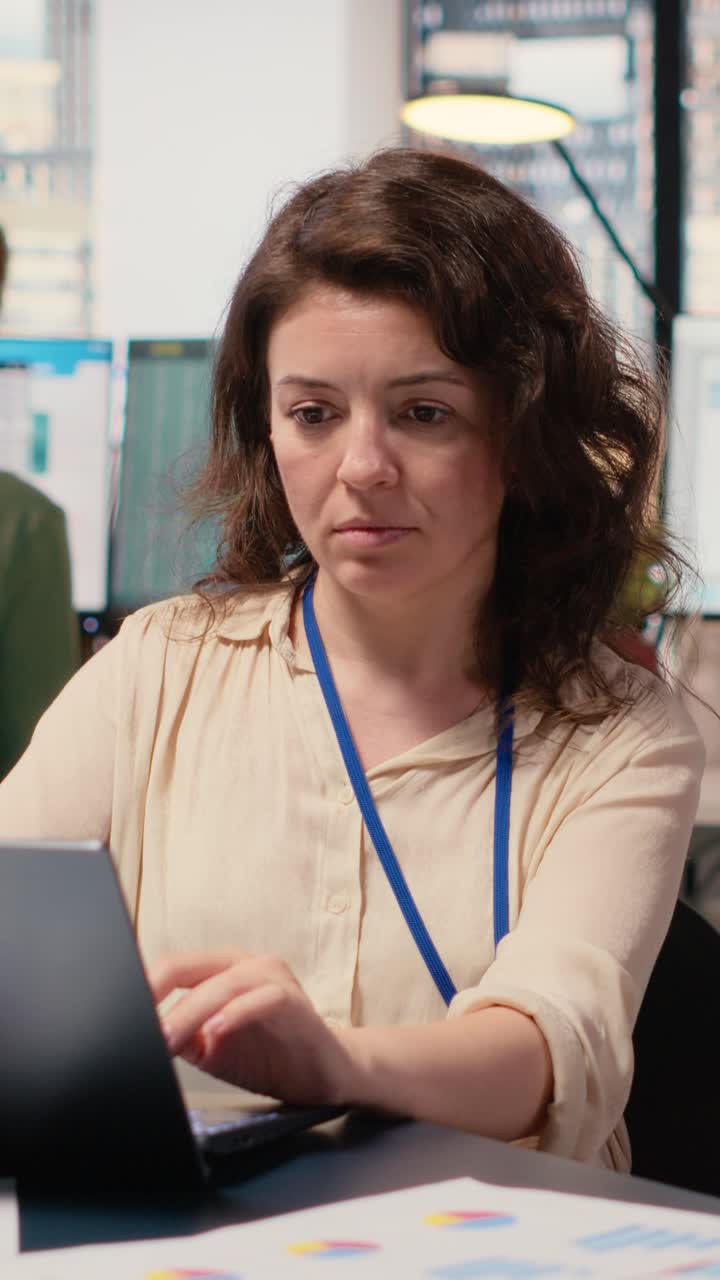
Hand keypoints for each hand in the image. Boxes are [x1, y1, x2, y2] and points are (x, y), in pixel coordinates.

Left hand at [149, 950, 356, 1105]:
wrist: (325, 1073)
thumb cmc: (269, 1055)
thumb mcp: (212, 1049)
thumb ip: (183, 1037)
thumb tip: (143, 1037)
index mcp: (222, 971)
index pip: (174, 967)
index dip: (145, 986)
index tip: (120, 1013)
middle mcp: (246, 965)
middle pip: (191, 967)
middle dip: (159, 995)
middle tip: (137, 1025)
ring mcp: (273, 978)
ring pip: (223, 982)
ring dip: (191, 1010)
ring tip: (168, 1036)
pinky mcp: (294, 1000)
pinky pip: (263, 998)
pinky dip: (237, 1013)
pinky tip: (217, 1031)